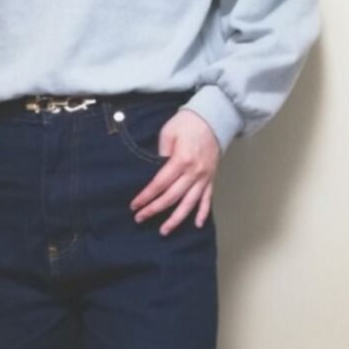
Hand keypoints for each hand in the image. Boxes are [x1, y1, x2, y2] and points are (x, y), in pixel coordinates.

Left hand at [129, 109, 220, 233]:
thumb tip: (155, 173)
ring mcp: (204, 177)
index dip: (146, 196)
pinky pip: (208, 199)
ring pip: (189, 204)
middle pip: (172, 197)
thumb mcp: (168, 133)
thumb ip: (161, 154)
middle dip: (154, 210)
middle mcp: (194, 172)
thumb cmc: (187, 123)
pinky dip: (203, 212)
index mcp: (182, 160)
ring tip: (164, 231)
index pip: (160, 184)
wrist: (213, 117)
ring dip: (176, 219)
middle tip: (140, 219)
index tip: (135, 205)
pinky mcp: (211, 178)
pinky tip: (198, 225)